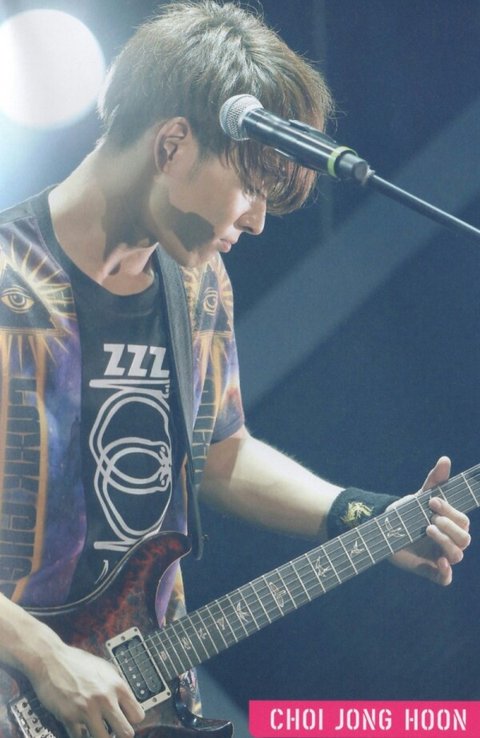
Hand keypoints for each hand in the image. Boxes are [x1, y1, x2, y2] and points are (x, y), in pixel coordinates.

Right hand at [28, 641, 144, 737]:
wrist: (50, 659)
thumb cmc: (77, 663)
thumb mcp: (104, 669)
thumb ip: (116, 687)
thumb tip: (126, 705)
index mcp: (117, 685)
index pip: (137, 715)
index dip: (132, 721)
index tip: (126, 721)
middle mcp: (105, 698)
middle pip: (126, 733)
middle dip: (120, 734)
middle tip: (113, 731)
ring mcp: (87, 709)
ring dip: (100, 736)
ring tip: (96, 730)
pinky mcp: (69, 718)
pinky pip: (79, 737)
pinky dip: (79, 733)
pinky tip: (78, 726)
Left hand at [388, 456, 470, 584]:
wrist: (383, 530)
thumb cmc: (406, 513)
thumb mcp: (419, 497)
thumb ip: (434, 481)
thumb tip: (445, 459)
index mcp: (451, 524)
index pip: (462, 520)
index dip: (451, 512)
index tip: (432, 501)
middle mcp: (449, 541)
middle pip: (464, 539)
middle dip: (449, 527)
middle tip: (430, 519)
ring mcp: (440, 556)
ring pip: (457, 555)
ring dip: (446, 543)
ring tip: (428, 530)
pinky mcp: (428, 570)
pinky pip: (445, 579)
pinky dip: (446, 573)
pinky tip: (440, 562)